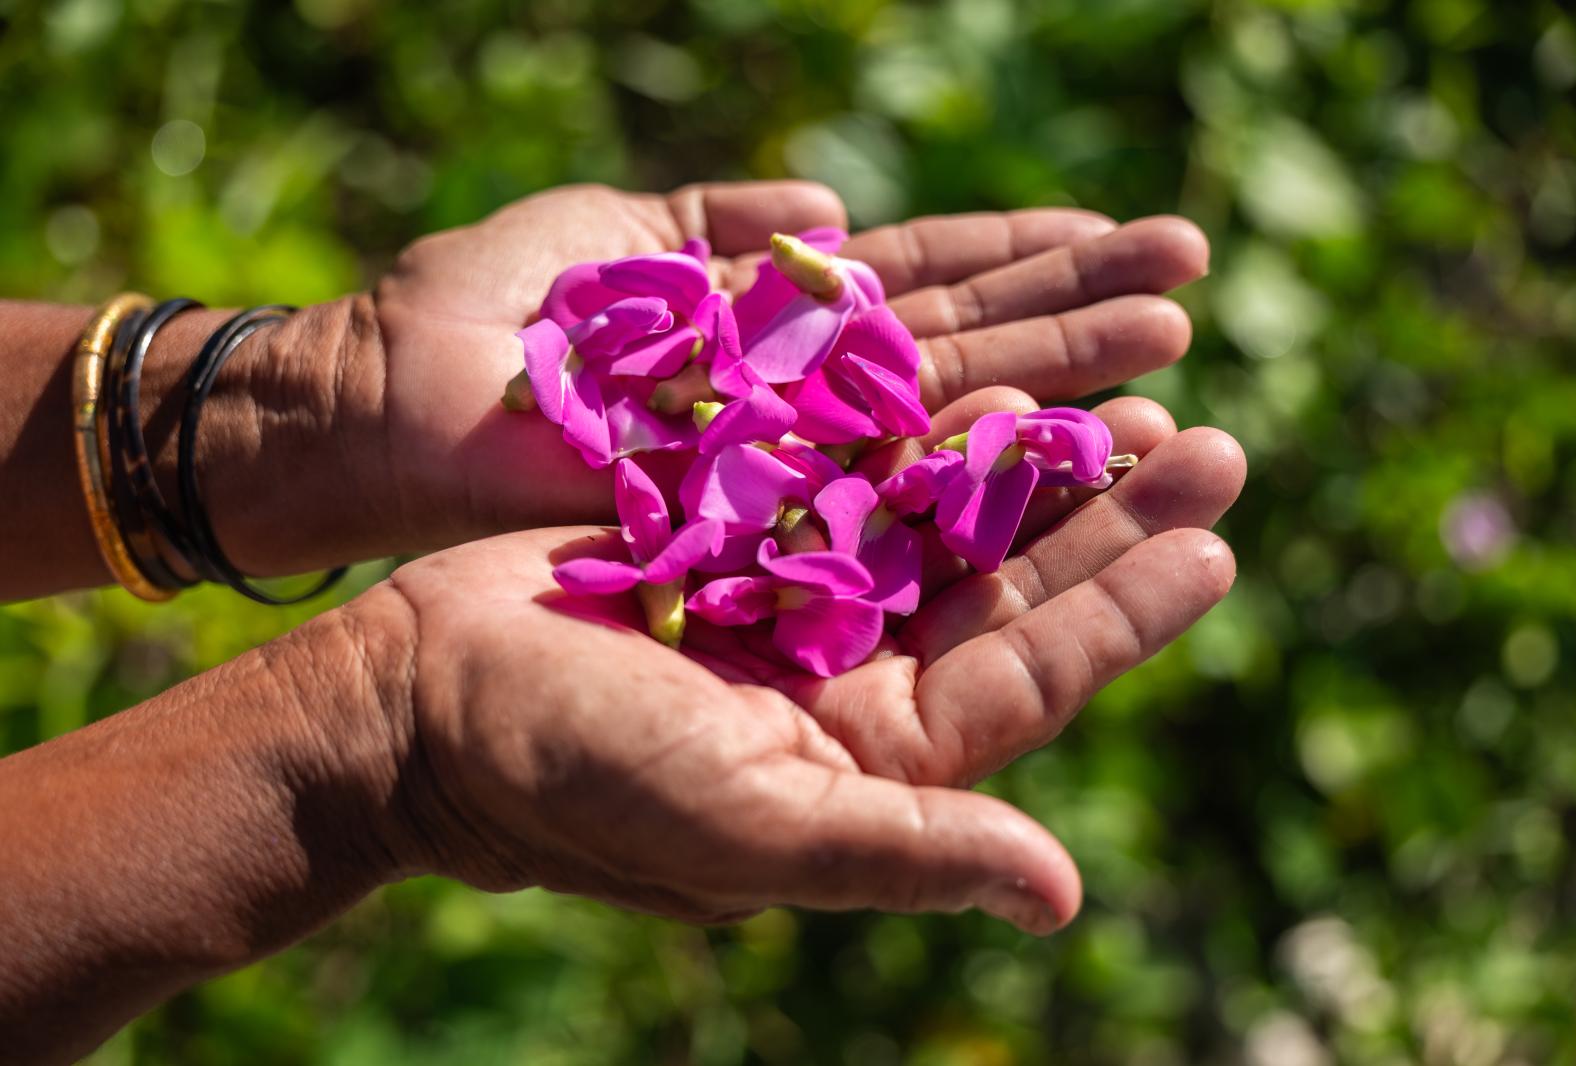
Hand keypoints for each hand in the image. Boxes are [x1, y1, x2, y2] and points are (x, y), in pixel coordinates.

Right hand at [357, 390, 1242, 929]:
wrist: (425, 697)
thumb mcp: (747, 827)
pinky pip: (854, 466)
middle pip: (1008, 586)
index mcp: (873, 758)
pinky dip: (917, 422)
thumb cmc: (576, 779)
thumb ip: (904, 854)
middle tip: (1210, 441)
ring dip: (1031, 458)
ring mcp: (799, 596)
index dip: (1125, 612)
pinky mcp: (742, 528)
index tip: (1218, 542)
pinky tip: (984, 367)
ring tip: (1127, 392)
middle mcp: (853, 676)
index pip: (1029, 677)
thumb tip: (1063, 895)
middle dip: (1108, 518)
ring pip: (944, 517)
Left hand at [365, 180, 1207, 555]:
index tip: (1129, 238)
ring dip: (1051, 387)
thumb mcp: (603, 229)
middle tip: (1192, 285)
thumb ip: (716, 212)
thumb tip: (831, 206)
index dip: (1025, 259)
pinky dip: (962, 465)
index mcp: (769, 323)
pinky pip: (873, 486)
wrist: (377, 414)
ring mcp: (781, 462)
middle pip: (957, 346)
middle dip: (1073, 315)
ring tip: (1170, 361)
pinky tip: (1052, 444)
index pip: (923, 285)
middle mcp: (797, 400)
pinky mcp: (749, 519)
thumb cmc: (471, 315)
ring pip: (939, 416)